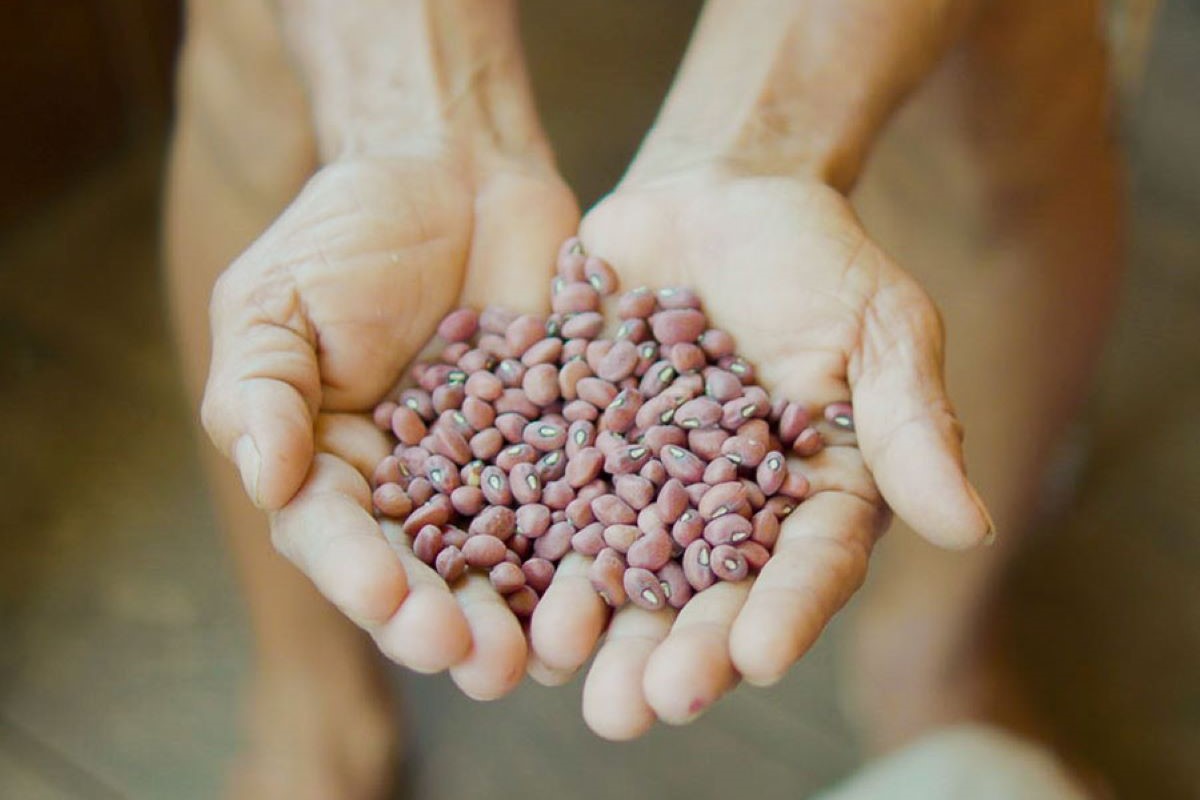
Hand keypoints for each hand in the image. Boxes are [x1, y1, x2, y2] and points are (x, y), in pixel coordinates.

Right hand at [202, 150, 577, 697]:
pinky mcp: (572, 451)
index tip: (387, 597)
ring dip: (531, 616)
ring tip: (553, 652)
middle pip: (430, 577)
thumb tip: (266, 478)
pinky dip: (605, 546)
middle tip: (482, 662)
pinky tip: (624, 582)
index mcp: (333, 472)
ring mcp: (501, 478)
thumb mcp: (277, 298)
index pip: (336, 538)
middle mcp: (417, 494)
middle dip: (452, 623)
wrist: (457, 175)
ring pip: (514, 565)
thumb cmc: (348, 234)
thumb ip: (263, 387)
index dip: (359, 574)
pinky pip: (590, 506)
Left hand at [527, 164, 992, 736]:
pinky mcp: (568, 449)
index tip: (757, 656)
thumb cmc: (812, 257)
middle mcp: (722, 514)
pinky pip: (541, 503)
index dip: (784, 613)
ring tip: (556, 662)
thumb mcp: (877, 327)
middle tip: (639, 707)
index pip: (806, 568)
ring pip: (615, 571)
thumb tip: (971, 525)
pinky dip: (517, 542)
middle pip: (699, 597)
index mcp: (809, 499)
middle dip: (671, 653)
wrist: (710, 197)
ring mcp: (639, 488)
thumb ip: (909, 423)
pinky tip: (490, 583)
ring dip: (588, 625)